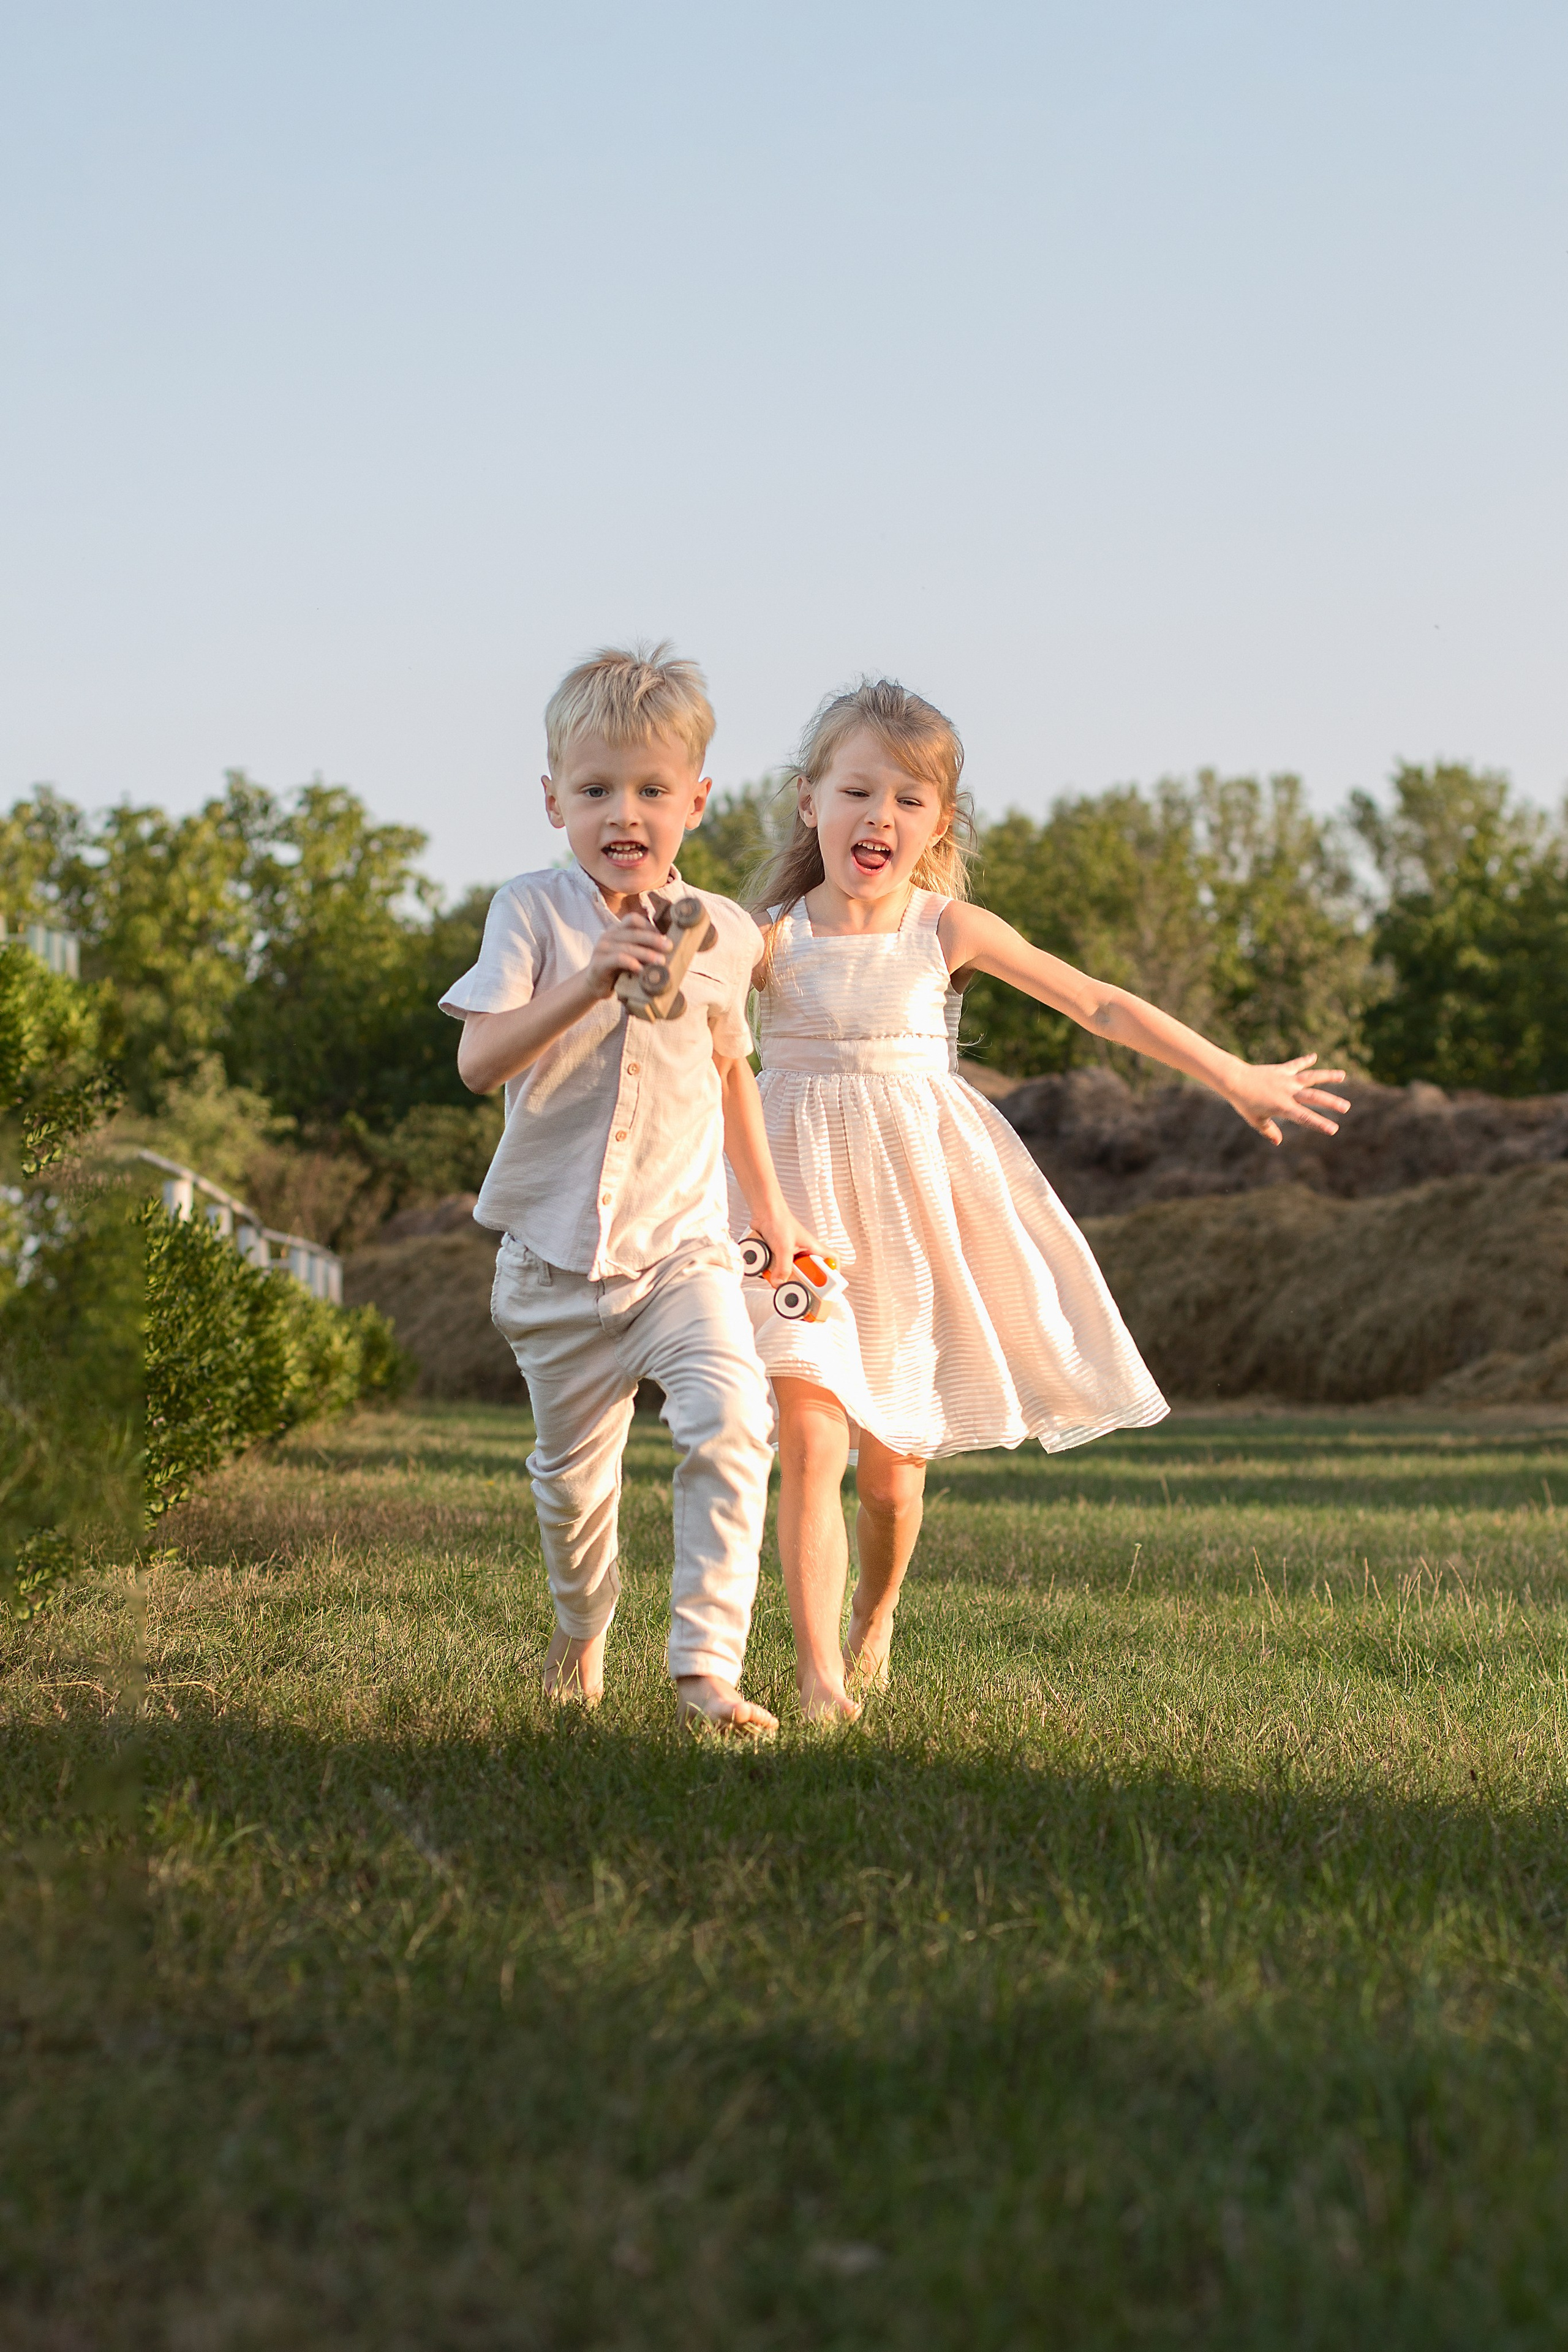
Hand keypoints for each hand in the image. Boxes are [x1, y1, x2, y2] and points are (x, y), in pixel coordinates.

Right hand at [584, 908, 669, 1000]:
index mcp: (616, 930)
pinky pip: (617, 959)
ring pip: (627, 946)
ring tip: (660, 961)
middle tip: (669, 947)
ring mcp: (602, 948)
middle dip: (653, 939)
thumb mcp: (630, 955)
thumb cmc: (617, 970)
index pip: (633, 919)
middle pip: (633, 932)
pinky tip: (641, 969)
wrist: (595, 985)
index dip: (650, 926)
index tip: (664, 938)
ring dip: (646, 953)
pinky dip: (631, 963)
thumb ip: (642, 948)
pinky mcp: (599, 963)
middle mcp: (608, 935)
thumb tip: (666, 947)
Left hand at [750, 1209, 833, 1283]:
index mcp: (812, 1247)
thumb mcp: (784, 1247)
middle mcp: (804, 1252)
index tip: (829, 1285)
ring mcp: (791, 1254)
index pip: (832, 1259)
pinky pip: (778, 1268)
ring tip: (778, 1274)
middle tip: (796, 1284)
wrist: (763, 1213)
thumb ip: (783, 1267)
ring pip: (792, 1272)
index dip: (834, 1272)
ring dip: (784, 1275)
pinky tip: (768, 1268)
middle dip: (802, 1280)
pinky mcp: (779, 1255)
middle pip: (810, 1272)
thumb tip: (779, 1283)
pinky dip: (773, 1270)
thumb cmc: (779, 1221)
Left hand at [1227, 1054, 1350, 1146]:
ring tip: (1342, 1075)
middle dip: (1331, 1102)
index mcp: (1283, 1106)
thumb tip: (1278, 1142)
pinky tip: (1314, 1056)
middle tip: (1346, 1107)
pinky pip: (1296, 1065)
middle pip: (1314, 1097)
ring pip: (1311, 1077)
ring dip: (1328, 1076)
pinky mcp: (1282, 1070)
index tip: (1333, 1129)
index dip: (1320, 1123)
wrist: (1234, 1080)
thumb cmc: (1244, 1102)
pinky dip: (1305, 1061)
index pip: (1305, 1117)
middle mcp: (1288, 1092)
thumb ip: (1268, 1131)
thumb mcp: (1255, 1120)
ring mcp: (1286, 1079)